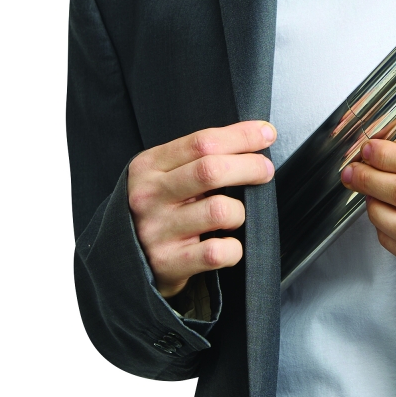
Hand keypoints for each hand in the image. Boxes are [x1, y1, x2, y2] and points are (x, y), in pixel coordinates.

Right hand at [127, 121, 275, 297]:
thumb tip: (257, 138)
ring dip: (239, 212)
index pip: (201, 143)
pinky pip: (217, 252)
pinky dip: (234, 248)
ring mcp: (156, 230)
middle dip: (249, 166)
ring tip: (234, 217)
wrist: (129, 262)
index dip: (241, 136)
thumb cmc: (161, 211)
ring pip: (219, 211)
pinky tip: (229, 245)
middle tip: (265, 171)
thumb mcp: (167, 176)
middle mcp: (148, 196)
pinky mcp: (167, 263)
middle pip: (210, 171)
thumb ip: (200, 159)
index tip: (266, 134)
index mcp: (148, 167)